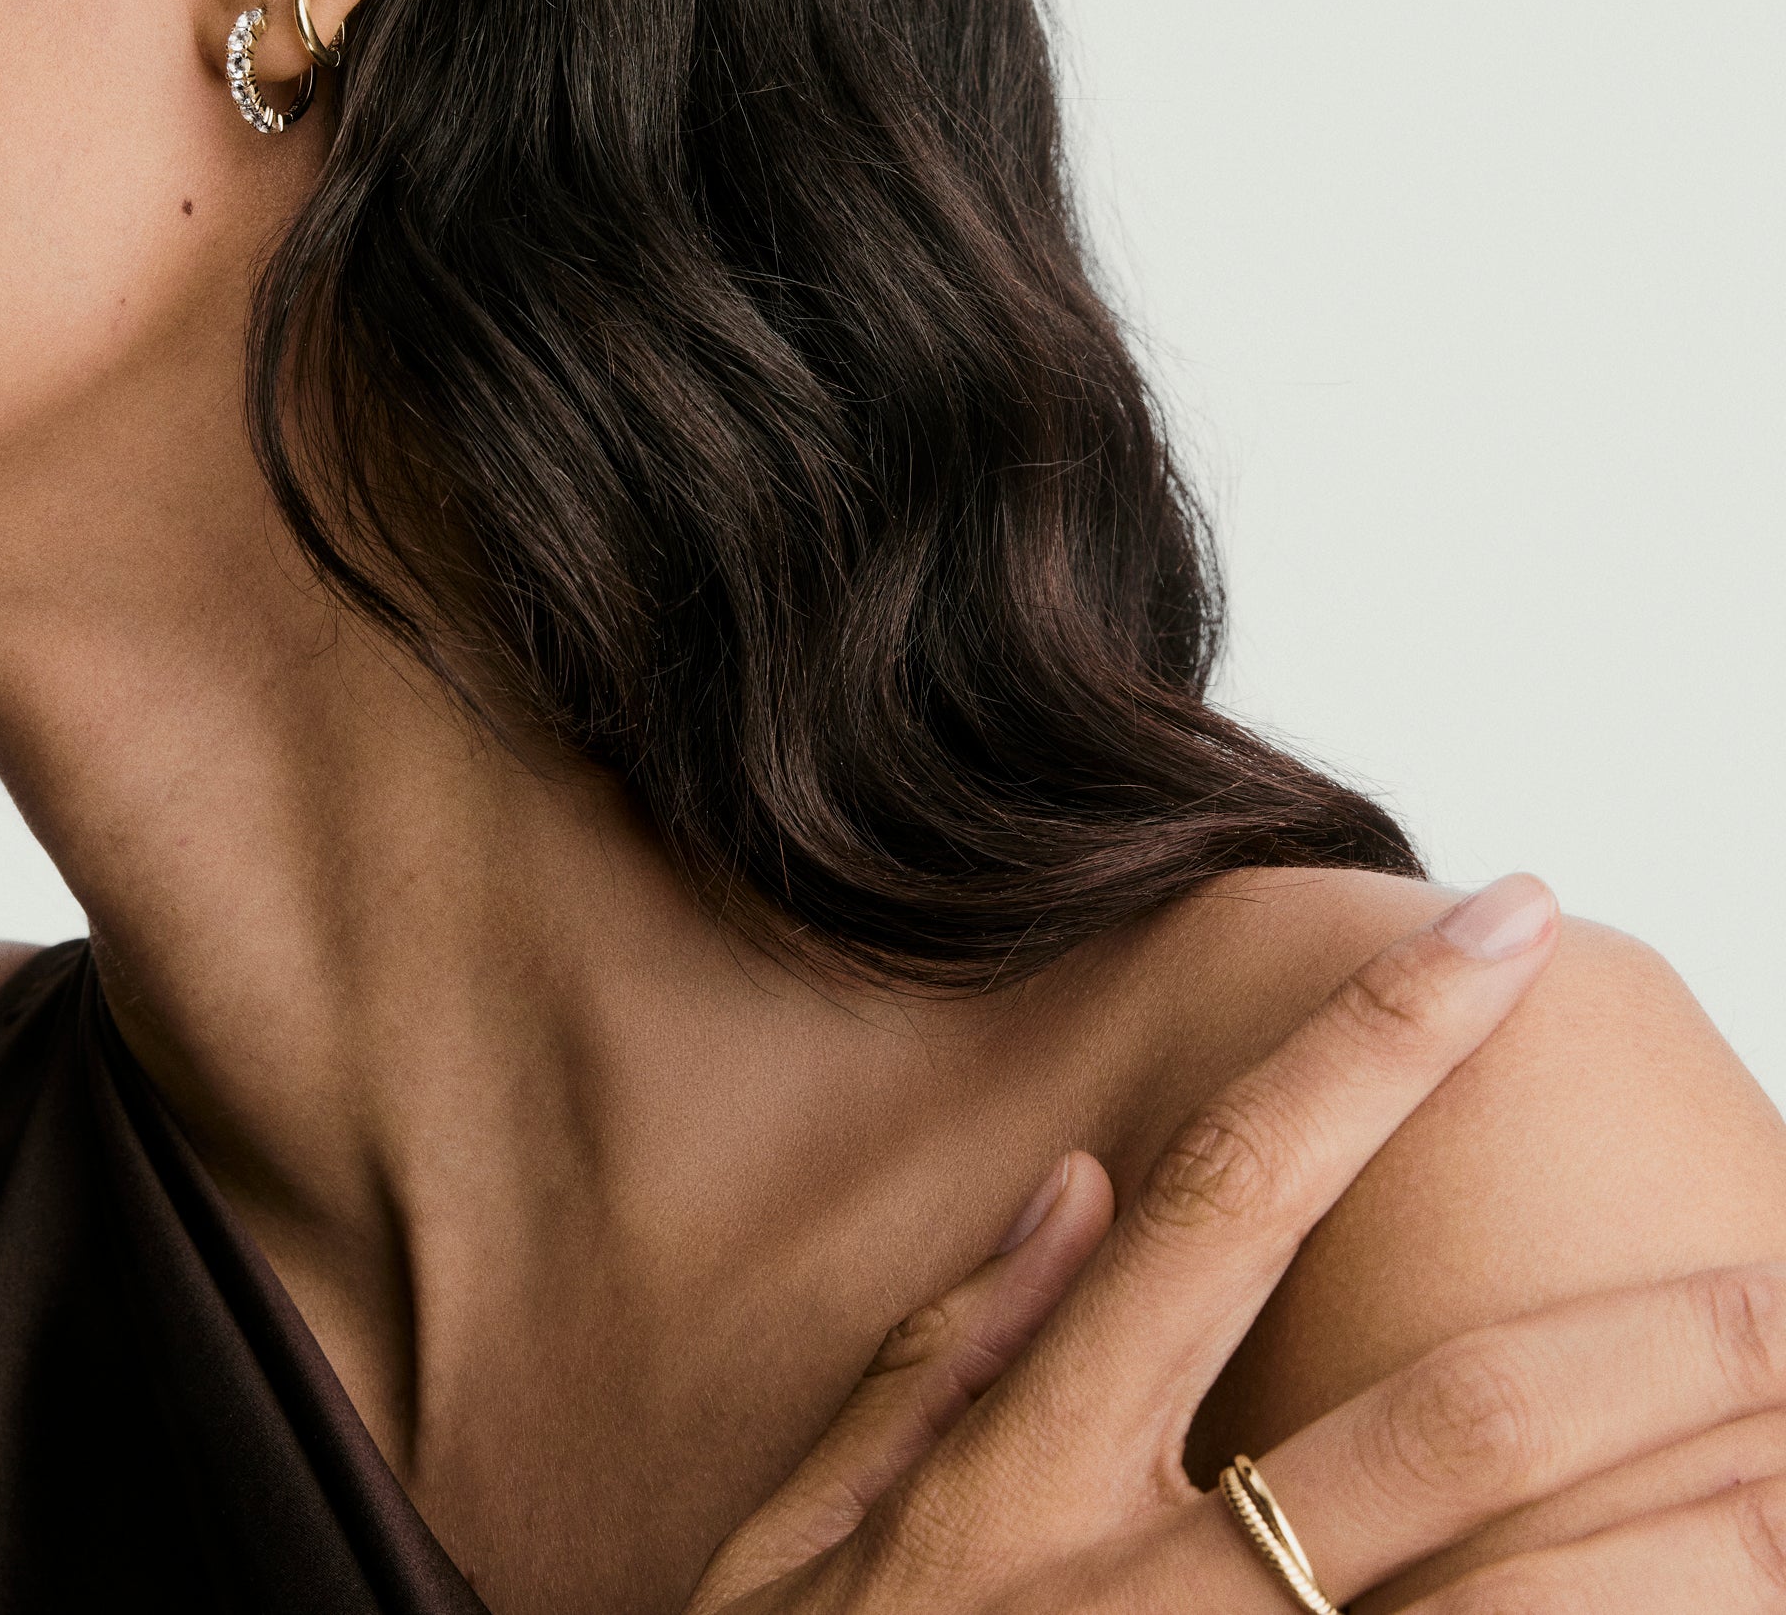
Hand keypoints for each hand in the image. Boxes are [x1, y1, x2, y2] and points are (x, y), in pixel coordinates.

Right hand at [686, 874, 1785, 1612]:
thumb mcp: (801, 1534)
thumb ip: (937, 1352)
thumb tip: (1077, 1181)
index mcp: (1032, 1457)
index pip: (1235, 1188)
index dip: (1377, 1045)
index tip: (1505, 927)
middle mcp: (1143, 1578)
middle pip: (1447, 1428)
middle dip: (1640, 1349)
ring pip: (1500, 1612)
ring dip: (1673, 1535)